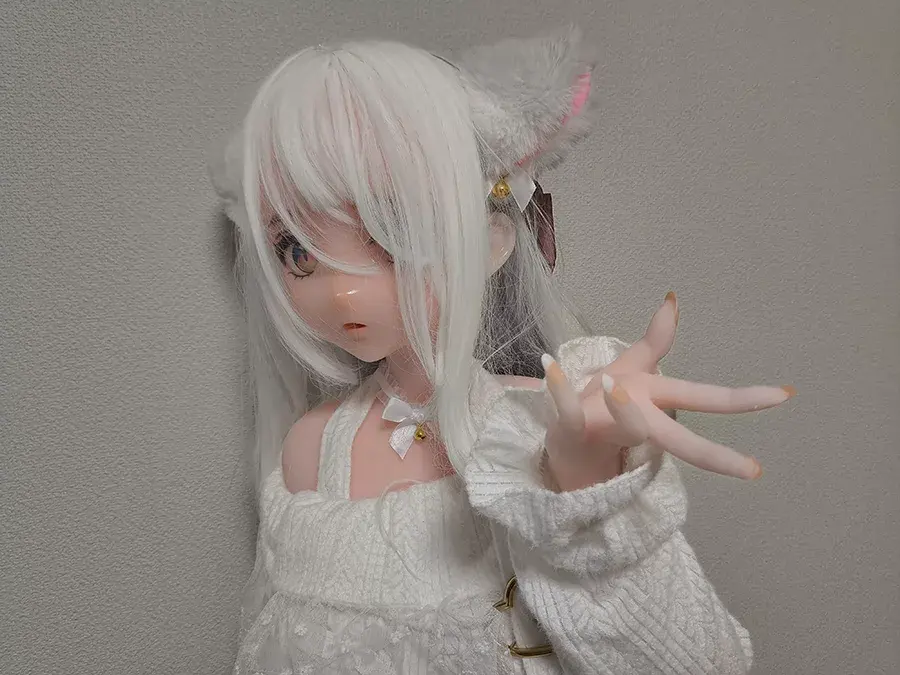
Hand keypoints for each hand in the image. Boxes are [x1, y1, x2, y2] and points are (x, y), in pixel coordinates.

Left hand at [542, 292, 795, 483]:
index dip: (744, 398)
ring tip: (620, 387)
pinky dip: (558, 387)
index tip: (784, 395)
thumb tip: (672, 299)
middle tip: (751, 470)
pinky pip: (564, 408)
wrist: (561, 444)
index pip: (704, 399)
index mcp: (657, 405)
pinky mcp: (568, 427)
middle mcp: (637, 420)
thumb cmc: (602, 408)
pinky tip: (551, 365)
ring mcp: (604, 427)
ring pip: (628, 427)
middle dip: (713, 452)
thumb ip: (656, 341)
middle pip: (680, 437)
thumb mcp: (633, 369)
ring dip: (627, 412)